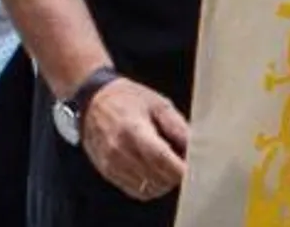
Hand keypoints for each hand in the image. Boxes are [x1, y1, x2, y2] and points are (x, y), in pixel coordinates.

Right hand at [80, 78, 188, 201]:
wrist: (93, 102)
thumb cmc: (128, 99)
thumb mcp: (159, 104)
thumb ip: (178, 127)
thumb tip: (196, 146)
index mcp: (133, 130)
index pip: (160, 159)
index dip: (181, 168)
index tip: (196, 167)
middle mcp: (119, 152)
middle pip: (156, 177)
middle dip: (176, 175)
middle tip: (186, 163)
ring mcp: (111, 165)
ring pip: (147, 189)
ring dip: (165, 183)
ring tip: (171, 166)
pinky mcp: (107, 173)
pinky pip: (135, 191)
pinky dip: (151, 187)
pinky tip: (157, 172)